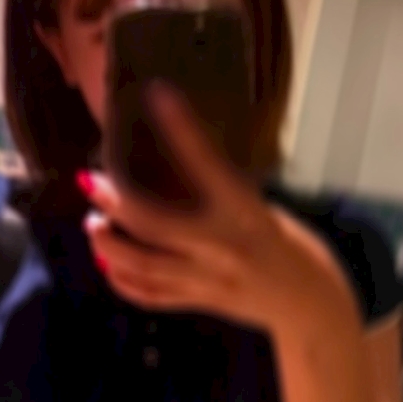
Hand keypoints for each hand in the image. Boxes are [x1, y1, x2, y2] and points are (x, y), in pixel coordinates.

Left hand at [80, 84, 358, 339]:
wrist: (311, 306)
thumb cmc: (293, 248)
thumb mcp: (263, 210)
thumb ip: (225, 197)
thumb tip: (181, 170)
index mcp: (244, 211)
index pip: (207, 163)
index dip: (182, 128)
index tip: (158, 95)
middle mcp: (221, 244)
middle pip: (154, 223)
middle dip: (116, 203)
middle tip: (91, 181)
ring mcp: (207, 278)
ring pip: (143, 264)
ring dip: (110, 244)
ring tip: (92, 224)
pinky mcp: (199, 302)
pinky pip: (152, 295)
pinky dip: (123, 281)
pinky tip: (107, 264)